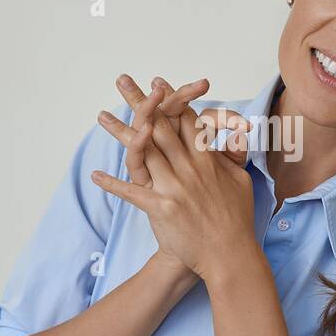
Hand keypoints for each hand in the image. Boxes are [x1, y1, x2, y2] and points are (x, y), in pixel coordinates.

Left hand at [92, 74, 257, 281]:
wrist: (228, 254)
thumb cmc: (236, 219)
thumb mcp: (240, 180)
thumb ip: (233, 155)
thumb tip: (237, 135)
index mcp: (207, 159)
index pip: (185, 120)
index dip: (170, 99)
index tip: (157, 83)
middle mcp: (189, 168)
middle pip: (159, 126)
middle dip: (140, 101)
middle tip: (123, 81)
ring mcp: (174, 187)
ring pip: (142, 152)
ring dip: (119, 132)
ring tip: (102, 116)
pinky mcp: (162, 208)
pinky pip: (132, 193)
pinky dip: (113, 184)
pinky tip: (96, 176)